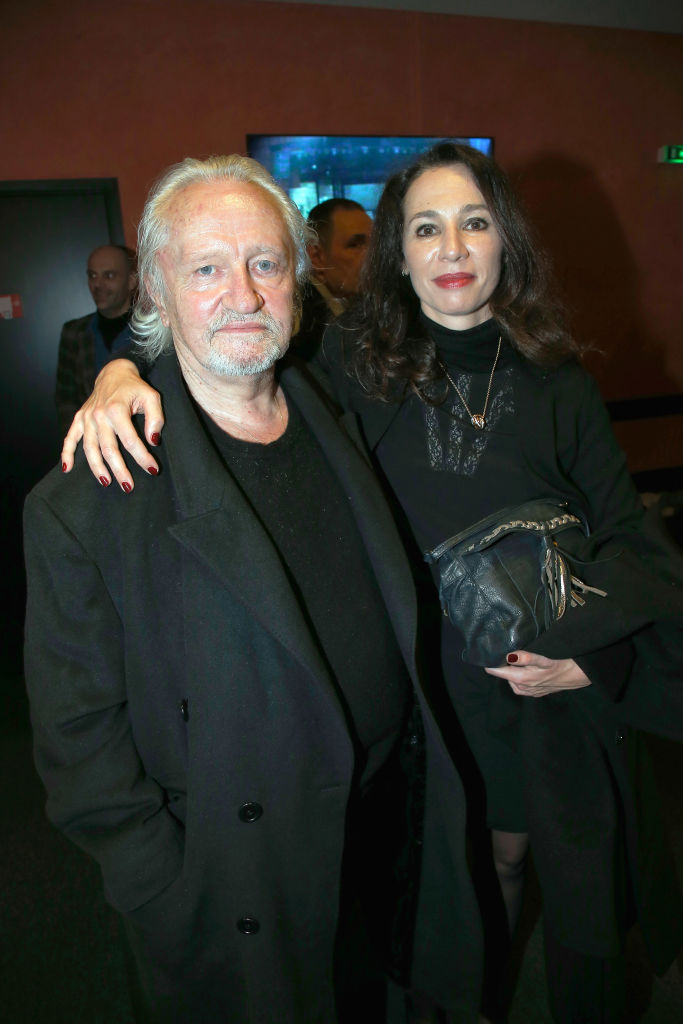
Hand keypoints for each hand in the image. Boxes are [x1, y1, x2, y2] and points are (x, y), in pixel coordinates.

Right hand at [60, 359, 163, 491]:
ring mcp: (86, 418)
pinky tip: (67, 469)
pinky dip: (66, 454)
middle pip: (108, 449)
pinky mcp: (79, 419)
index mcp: (116, 410)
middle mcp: (98, 415)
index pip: (130, 440)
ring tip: (107, 483)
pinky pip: (70, 438)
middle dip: (119, 470)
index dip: (142, 457)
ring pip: (90, 448)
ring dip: (97, 468)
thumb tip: (153, 440)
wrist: (114, 373)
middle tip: (129, 486)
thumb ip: (156, 418)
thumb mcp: (151, 397)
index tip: (153, 469)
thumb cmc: (135, 387)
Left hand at [484, 651, 590, 697]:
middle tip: (501, 649)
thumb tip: (508, 656)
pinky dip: (518, 676)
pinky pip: (519, 684)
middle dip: (501, 663)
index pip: (496, 671)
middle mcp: (522, 688)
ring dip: (510, 669)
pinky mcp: (534, 692)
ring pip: (511, 679)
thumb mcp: (544, 659)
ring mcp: (528, 692)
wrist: (578, 676)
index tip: (485, 651)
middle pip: (503, 674)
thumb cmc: (561, 663)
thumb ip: (526, 657)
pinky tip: (525, 668)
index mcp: (521, 679)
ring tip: (514, 657)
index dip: (489, 661)